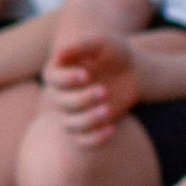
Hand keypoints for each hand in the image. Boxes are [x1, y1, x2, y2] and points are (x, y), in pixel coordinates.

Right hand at [44, 29, 139, 151]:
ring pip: (70, 124)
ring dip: (87, 119)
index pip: (51, 78)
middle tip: (104, 90)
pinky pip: (84, 140)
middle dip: (81, 98)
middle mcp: (62, 93)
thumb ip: (82, 46)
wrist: (134, 72)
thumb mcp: (102, 44)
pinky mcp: (89, 126)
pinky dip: (95, 138)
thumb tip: (58, 53)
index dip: (65, 79)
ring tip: (107, 109)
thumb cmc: (115, 54)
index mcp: (60, 71)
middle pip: (60, 102)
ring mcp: (74, 112)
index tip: (85, 75)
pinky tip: (111, 128)